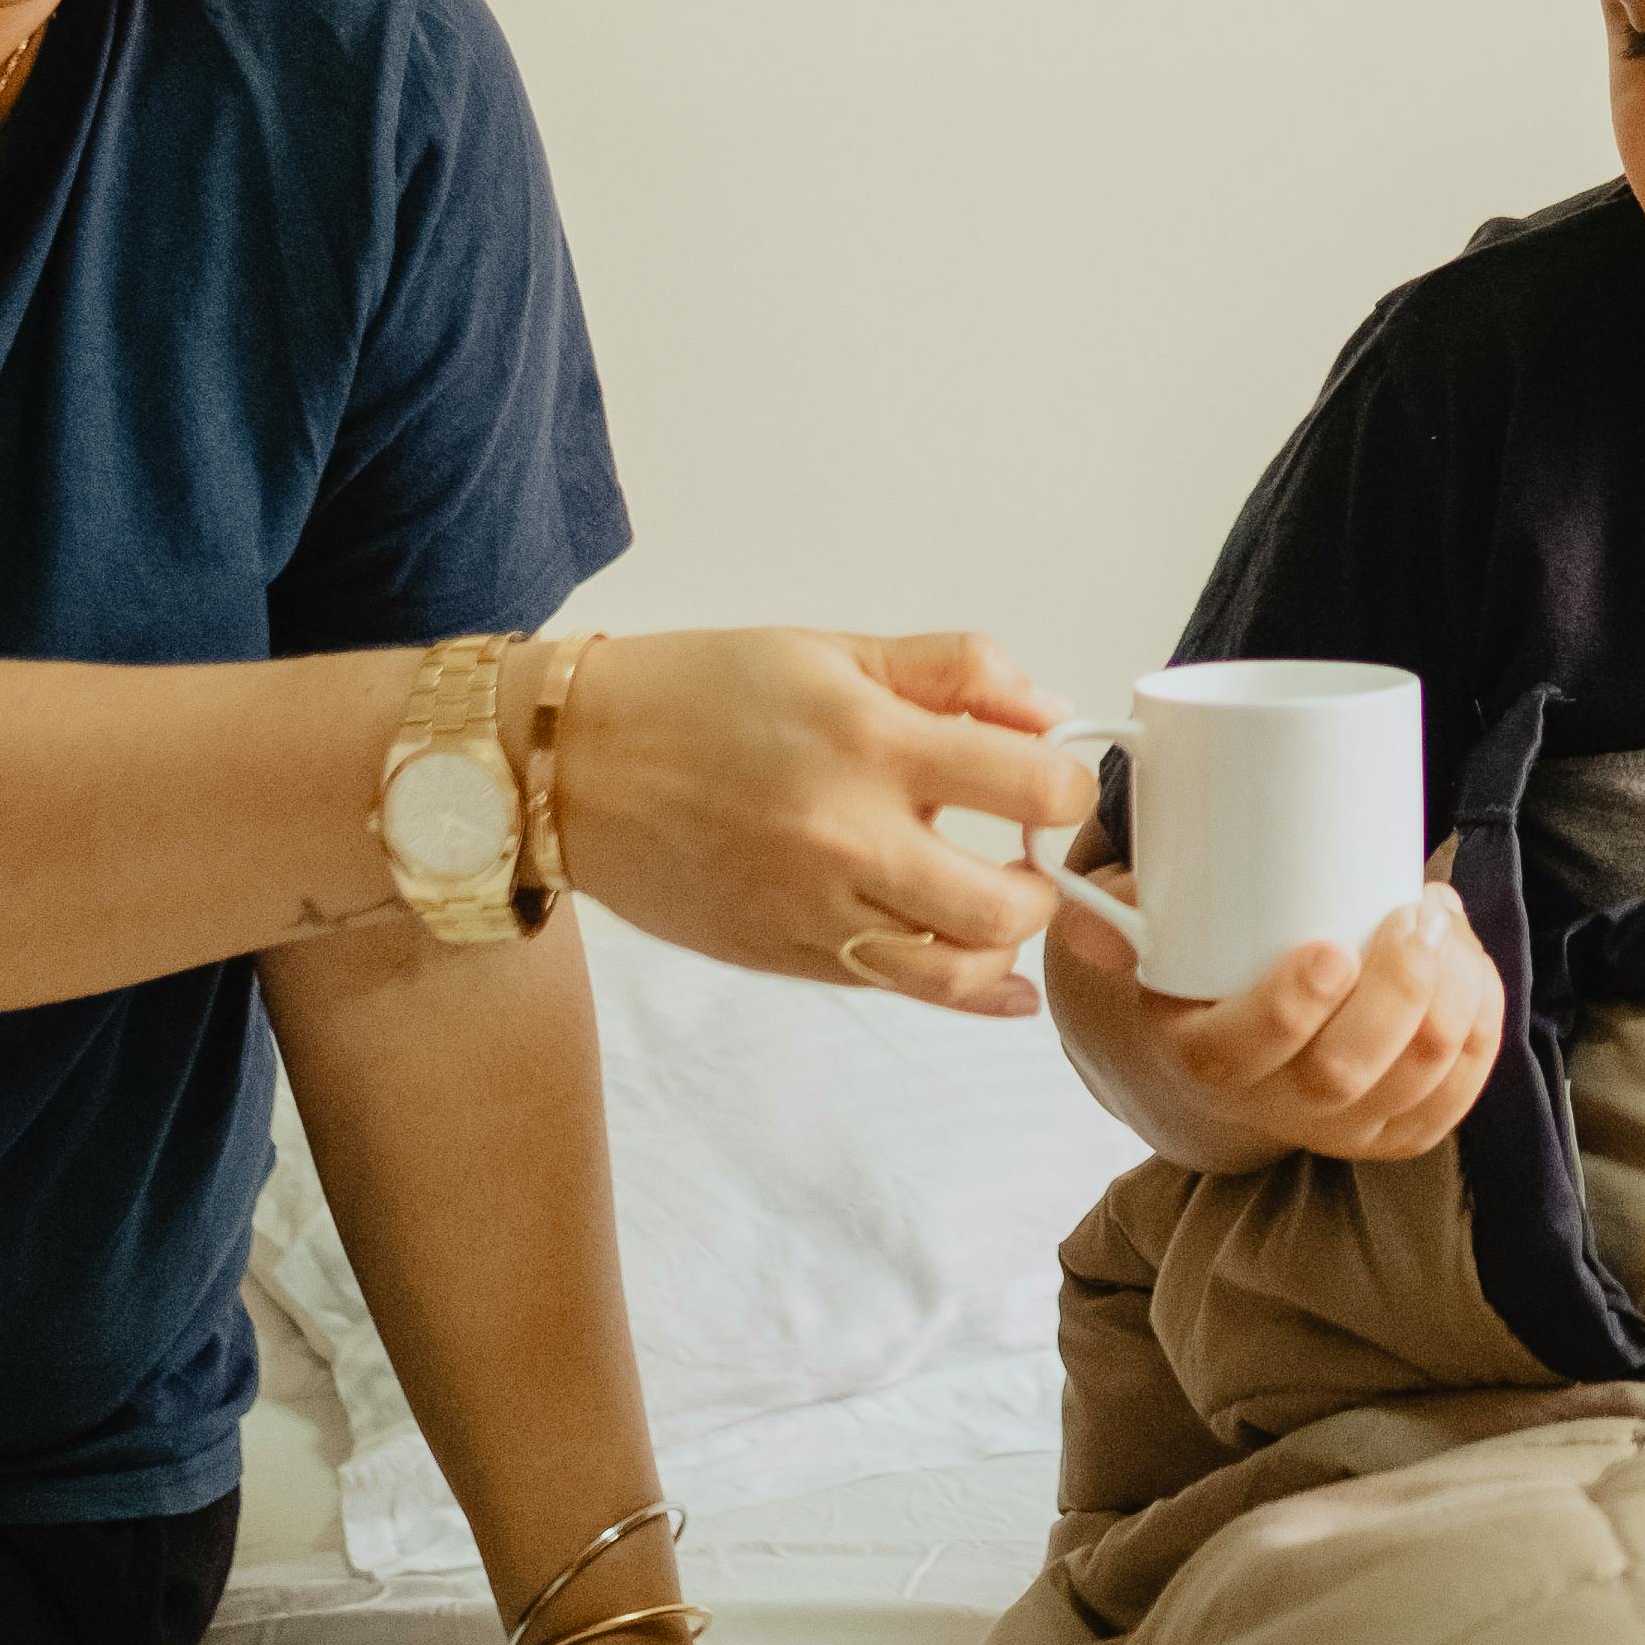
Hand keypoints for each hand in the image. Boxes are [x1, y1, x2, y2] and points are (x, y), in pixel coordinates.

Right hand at [552, 628, 1092, 1017]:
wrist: (576, 767)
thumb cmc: (700, 695)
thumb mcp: (832, 650)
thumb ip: (953, 671)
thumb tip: (1047, 709)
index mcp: (869, 742)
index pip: (1030, 784)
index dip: (1069, 783)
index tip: (1053, 777)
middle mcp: (848, 838)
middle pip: (1007, 906)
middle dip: (1045, 886)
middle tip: (1031, 855)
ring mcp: (816, 911)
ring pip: (957, 972)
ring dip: (1005, 947)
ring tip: (1000, 908)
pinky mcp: (789, 958)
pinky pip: (900, 993)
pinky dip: (964, 994)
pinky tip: (993, 981)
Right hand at [1057, 870, 1503, 1161]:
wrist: (1235, 1035)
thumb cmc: (1199, 964)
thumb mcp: (1143, 939)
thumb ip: (1110, 920)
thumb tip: (1087, 924)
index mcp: (1203, 1058)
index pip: (1240, 1054)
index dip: (1290, 1010)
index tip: (1330, 950)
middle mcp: (1272, 1107)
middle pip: (1342, 1075)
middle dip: (1397, 993)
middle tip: (1417, 916)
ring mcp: (1342, 1128)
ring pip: (1415, 1083)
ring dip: (1450, 996)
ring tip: (1443, 919)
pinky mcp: (1399, 1129)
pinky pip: (1458, 1095)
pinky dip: (1480, 1025)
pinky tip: (1470, 966)